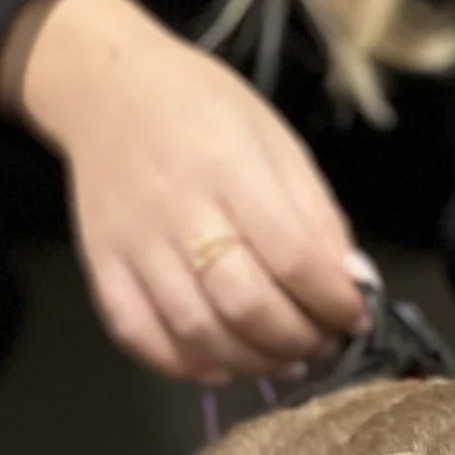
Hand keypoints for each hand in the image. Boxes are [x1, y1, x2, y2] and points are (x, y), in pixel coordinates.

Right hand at [0, 0, 370, 383]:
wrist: (110, 89)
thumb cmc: (204, 110)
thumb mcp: (277, 142)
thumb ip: (316, 215)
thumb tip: (352, 285)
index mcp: (229, 167)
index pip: (292, 257)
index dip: (333, 301)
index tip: (354, 317)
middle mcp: (177, 208)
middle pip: (244, 303)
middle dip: (297, 338)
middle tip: (320, 343)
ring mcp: (134, 242)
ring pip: (196, 330)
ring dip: (251, 362)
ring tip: (282, 359)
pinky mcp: (101, 265)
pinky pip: (138, 335)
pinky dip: (182, 365)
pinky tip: (220, 365)